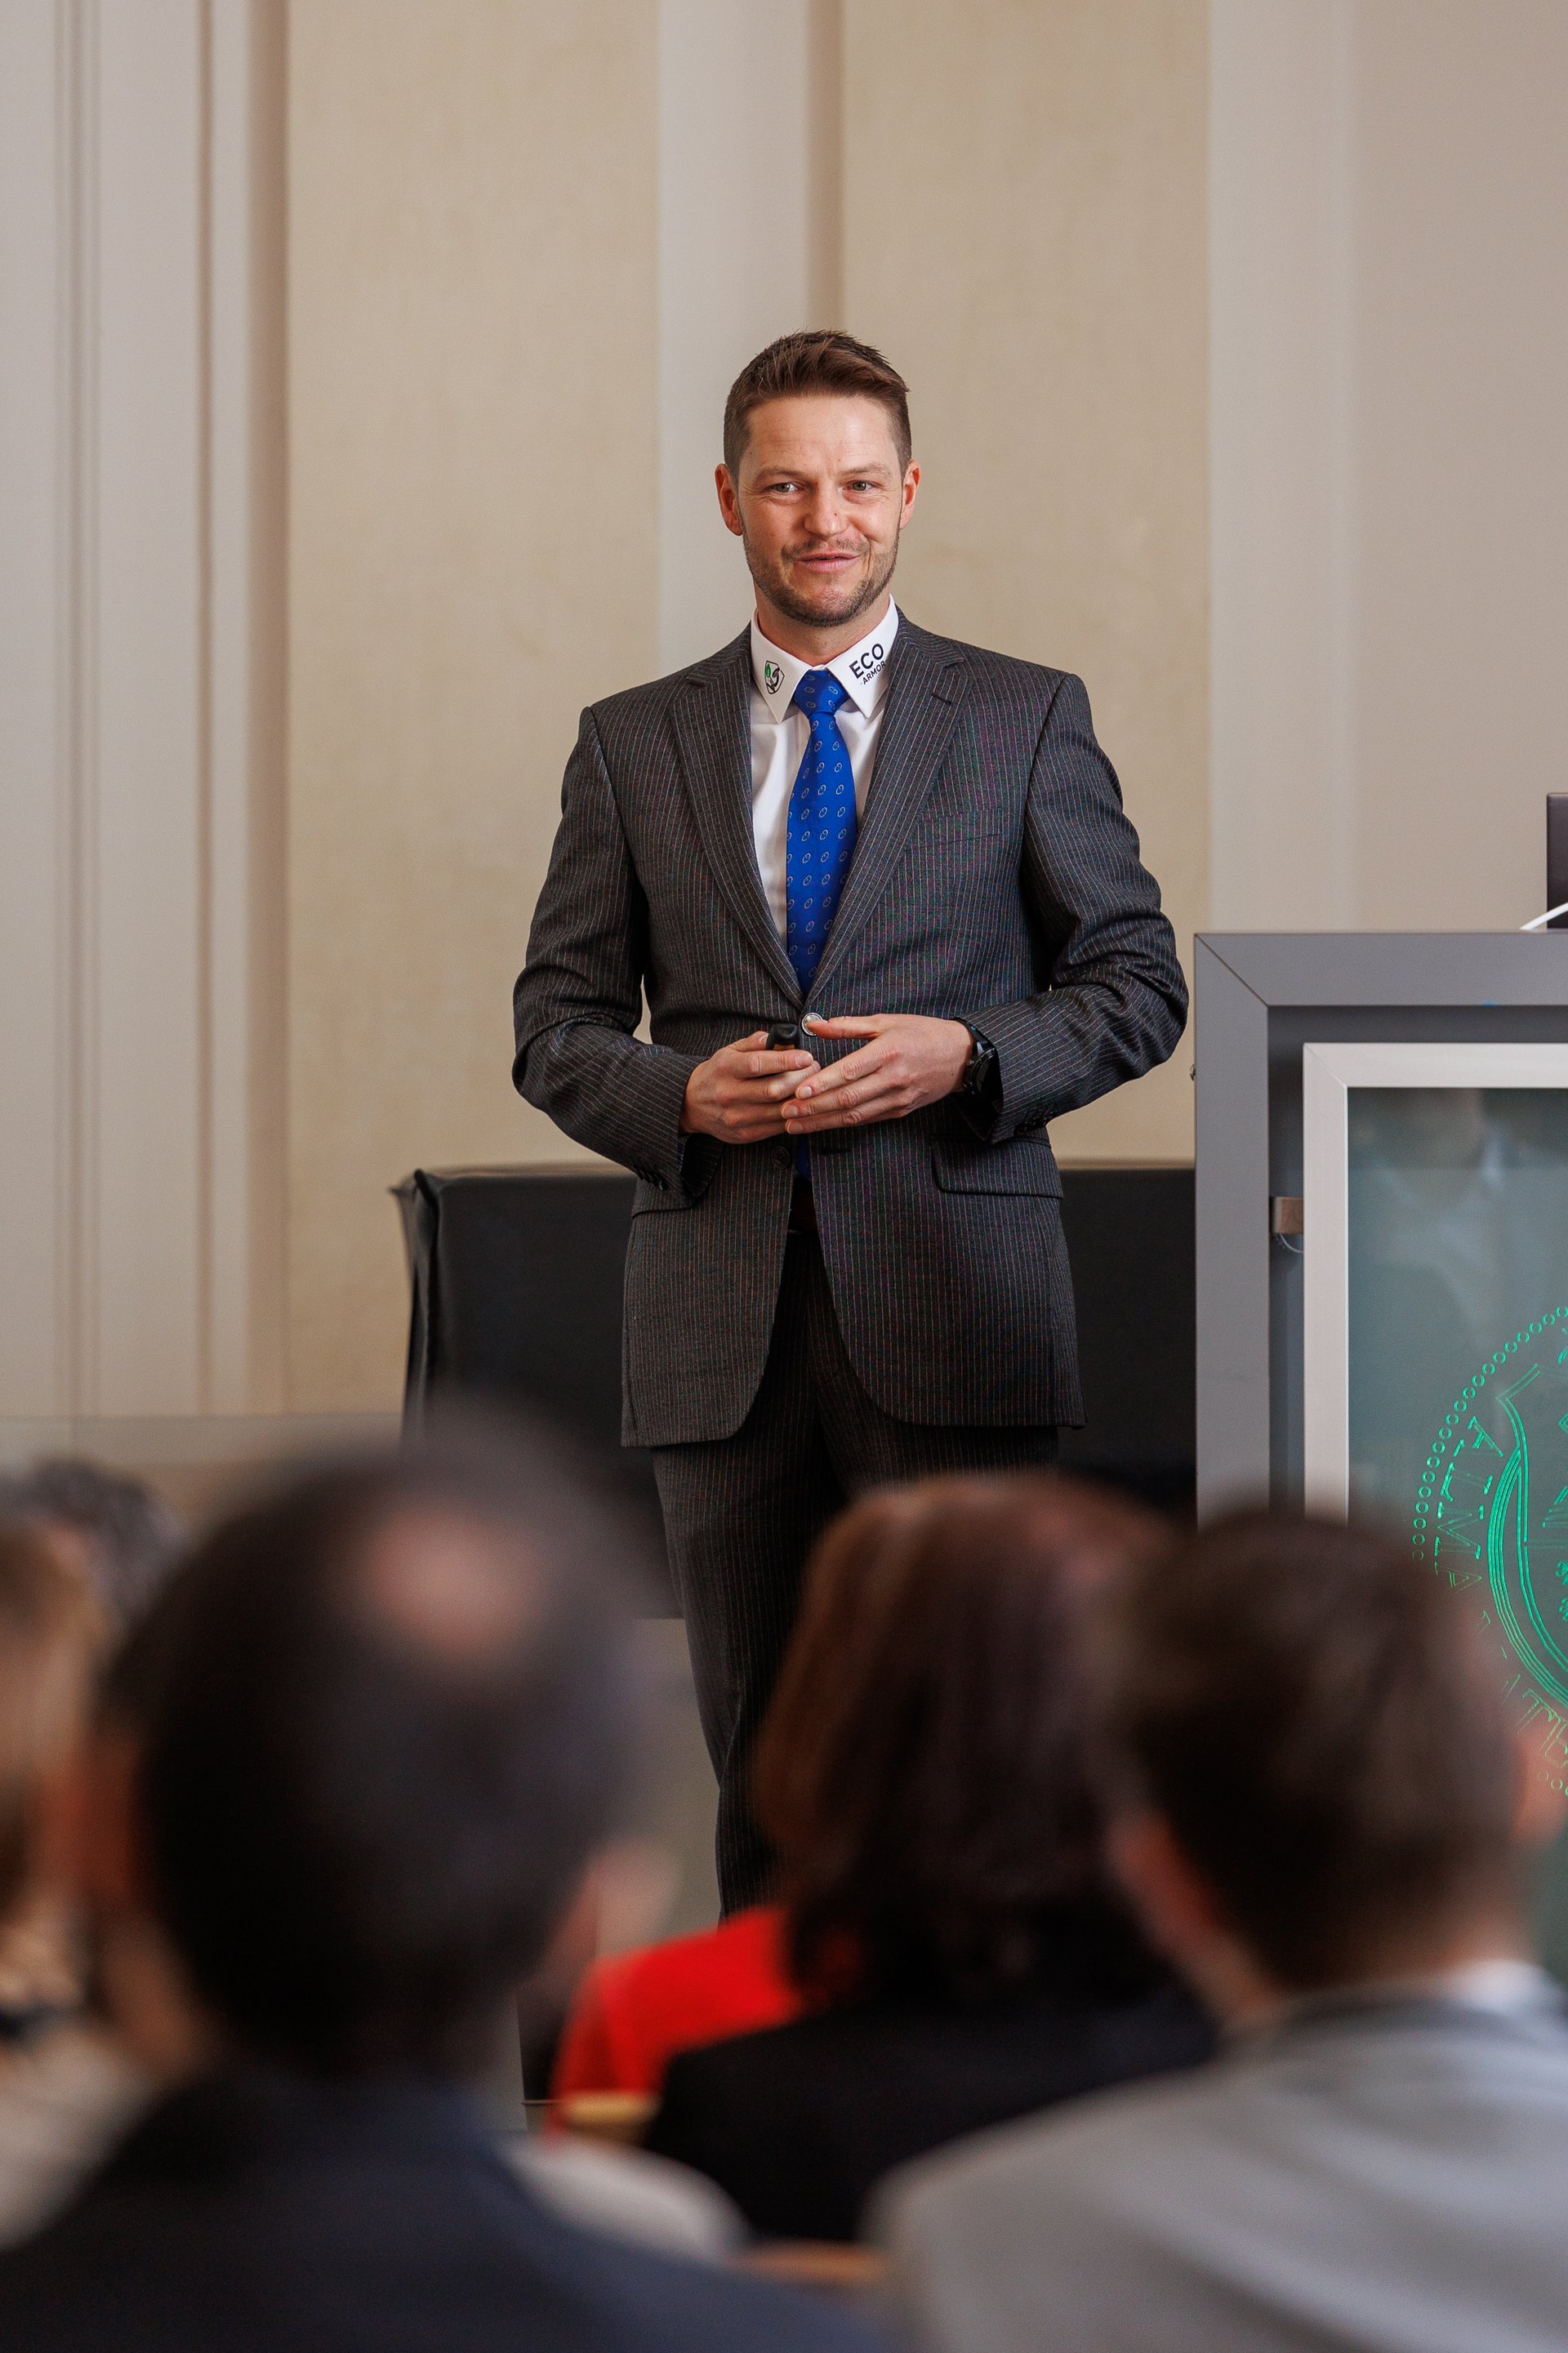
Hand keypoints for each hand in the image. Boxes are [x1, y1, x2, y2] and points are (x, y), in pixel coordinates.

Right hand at [680, 1031, 819, 1144]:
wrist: (690, 1104)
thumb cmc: (717, 1074)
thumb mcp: (729, 1052)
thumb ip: (756, 1042)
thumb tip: (783, 1038)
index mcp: (726, 1069)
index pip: (758, 1064)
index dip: (786, 1061)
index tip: (806, 1057)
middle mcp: (729, 1094)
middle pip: (773, 1090)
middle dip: (800, 1079)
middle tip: (815, 1069)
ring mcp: (737, 1117)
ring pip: (779, 1110)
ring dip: (802, 1098)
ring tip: (813, 1086)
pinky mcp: (745, 1134)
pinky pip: (777, 1126)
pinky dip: (794, 1115)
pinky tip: (802, 1104)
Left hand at [782, 1014, 972, 1135]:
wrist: (960, 1056)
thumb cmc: (922, 1033)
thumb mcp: (886, 1021)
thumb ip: (848, 1025)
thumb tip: (815, 1024)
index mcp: (888, 1052)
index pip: (850, 1071)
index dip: (823, 1084)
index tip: (798, 1092)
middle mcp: (893, 1078)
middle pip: (848, 1099)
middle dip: (814, 1108)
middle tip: (786, 1113)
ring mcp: (898, 1098)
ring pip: (854, 1115)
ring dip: (822, 1122)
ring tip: (795, 1125)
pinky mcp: (900, 1111)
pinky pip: (866, 1119)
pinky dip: (841, 1123)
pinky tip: (821, 1124)